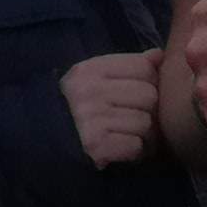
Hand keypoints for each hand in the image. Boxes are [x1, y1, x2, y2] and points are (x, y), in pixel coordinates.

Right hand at [62, 50, 160, 165]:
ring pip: (146, 122)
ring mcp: (90, 118)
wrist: (48, 146)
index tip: (137, 95)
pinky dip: (133, 151)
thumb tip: (159, 55)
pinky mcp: (94, 145)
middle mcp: (88, 90)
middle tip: (134, 119)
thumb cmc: (79, 112)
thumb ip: (130, 66)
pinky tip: (120, 149)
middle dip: (148, 111)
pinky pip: (136, 145)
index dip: (150, 83)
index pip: (144, 67)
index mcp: (89, 70)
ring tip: (127, 135)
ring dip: (143, 134)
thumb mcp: (97, 81)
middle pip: (149, 95)